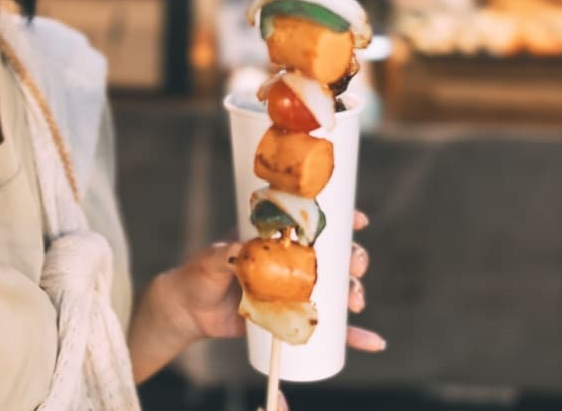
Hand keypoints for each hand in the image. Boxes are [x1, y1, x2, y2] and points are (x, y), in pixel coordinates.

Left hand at [137, 212, 384, 362]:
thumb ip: (222, 254)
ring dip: (354, 293)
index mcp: (276, 239)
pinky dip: (352, 336)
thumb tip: (238, 250)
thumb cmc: (199, 275)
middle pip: (334, 257)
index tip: (358, 220)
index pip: (312, 223)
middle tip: (355, 268)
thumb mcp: (210, 260)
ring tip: (356, 304)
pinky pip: (329, 329)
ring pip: (337, 289)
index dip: (340, 219)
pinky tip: (371, 342)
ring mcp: (296, 291)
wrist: (190, 311)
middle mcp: (292, 263)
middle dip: (353, 259)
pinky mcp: (293, 318)